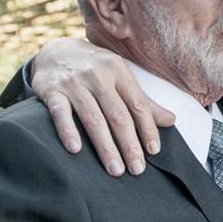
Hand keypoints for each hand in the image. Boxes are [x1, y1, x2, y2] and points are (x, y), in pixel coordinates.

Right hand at [31, 39, 175, 175]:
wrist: (54, 51)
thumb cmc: (95, 69)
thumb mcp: (120, 77)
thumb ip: (142, 101)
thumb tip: (171, 120)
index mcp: (119, 71)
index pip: (138, 105)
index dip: (147, 129)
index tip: (153, 151)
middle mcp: (98, 75)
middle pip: (118, 115)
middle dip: (129, 144)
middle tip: (137, 169)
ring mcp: (73, 83)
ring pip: (93, 118)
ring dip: (105, 146)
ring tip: (115, 170)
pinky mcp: (51, 90)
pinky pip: (60, 113)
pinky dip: (67, 130)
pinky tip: (75, 150)